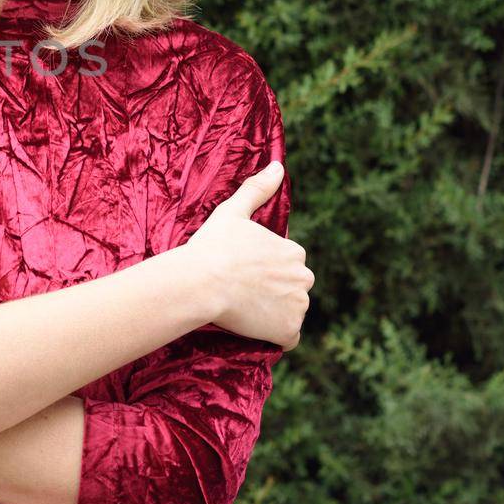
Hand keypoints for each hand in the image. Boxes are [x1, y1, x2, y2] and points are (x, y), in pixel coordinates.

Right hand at [180, 161, 311, 350]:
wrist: (201, 283)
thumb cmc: (213, 246)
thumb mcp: (232, 212)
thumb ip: (257, 189)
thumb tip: (278, 165)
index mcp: (294, 251)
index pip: (286, 265)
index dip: (265, 271)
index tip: (242, 273)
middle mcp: (303, 278)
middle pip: (292, 289)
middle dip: (274, 292)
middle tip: (241, 293)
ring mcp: (298, 306)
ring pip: (290, 312)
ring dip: (274, 313)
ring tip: (244, 310)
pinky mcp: (288, 330)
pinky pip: (288, 337)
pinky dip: (275, 335)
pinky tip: (254, 328)